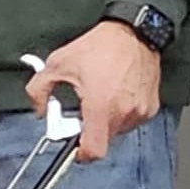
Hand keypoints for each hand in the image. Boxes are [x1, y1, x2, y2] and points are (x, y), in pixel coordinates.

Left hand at [25, 21, 160, 161]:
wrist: (133, 33)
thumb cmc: (98, 47)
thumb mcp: (57, 64)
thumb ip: (39, 90)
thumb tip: (38, 109)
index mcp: (101, 106)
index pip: (95, 150)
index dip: (81, 154)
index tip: (73, 149)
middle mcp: (124, 112)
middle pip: (103, 140)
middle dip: (89, 130)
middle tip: (81, 110)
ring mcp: (140, 111)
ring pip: (117, 131)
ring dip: (105, 121)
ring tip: (98, 96)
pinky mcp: (151, 107)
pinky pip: (131, 120)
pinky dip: (120, 114)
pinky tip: (113, 94)